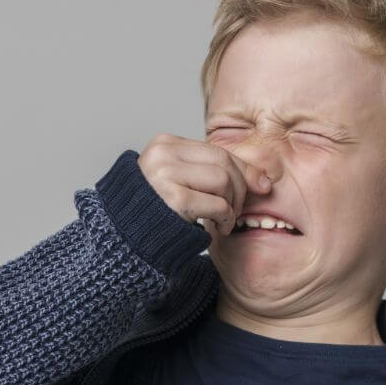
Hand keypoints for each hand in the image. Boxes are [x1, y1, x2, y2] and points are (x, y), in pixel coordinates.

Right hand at [137, 134, 271, 235]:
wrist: (124, 239)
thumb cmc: (156, 213)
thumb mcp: (178, 181)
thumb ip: (207, 172)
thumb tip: (261, 177)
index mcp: (164, 145)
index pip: (216, 150)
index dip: (243, 168)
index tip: (261, 184)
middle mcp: (163, 155)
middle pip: (223, 162)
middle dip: (241, 187)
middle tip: (238, 210)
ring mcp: (165, 175)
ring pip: (223, 180)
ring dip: (232, 205)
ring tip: (225, 221)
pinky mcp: (173, 199)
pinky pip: (217, 204)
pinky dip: (225, 218)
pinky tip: (218, 228)